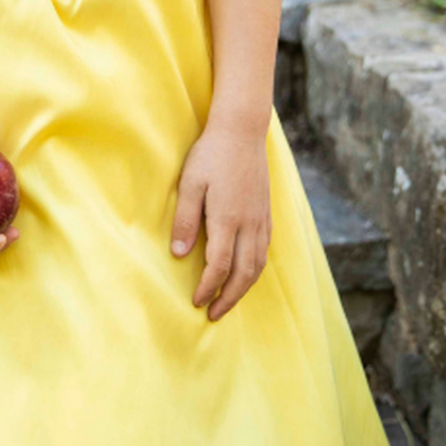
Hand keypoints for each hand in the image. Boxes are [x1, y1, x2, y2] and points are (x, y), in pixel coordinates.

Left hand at [170, 122, 270, 318]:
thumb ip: (185, 220)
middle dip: (228, 298)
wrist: (242, 130)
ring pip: (258, 265)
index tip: (196, 302)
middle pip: (243, 274)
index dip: (208, 288)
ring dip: (244, 288)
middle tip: (213, 315)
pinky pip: (265, 250)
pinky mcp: (267, 212)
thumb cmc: (211, 154)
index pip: (219, 266)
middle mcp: (249, 223)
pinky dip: (255, 270)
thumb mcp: (189, 183)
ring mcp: (261, 218)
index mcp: (228, 219)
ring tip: (229, 301)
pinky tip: (245, 274)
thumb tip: (178, 255)